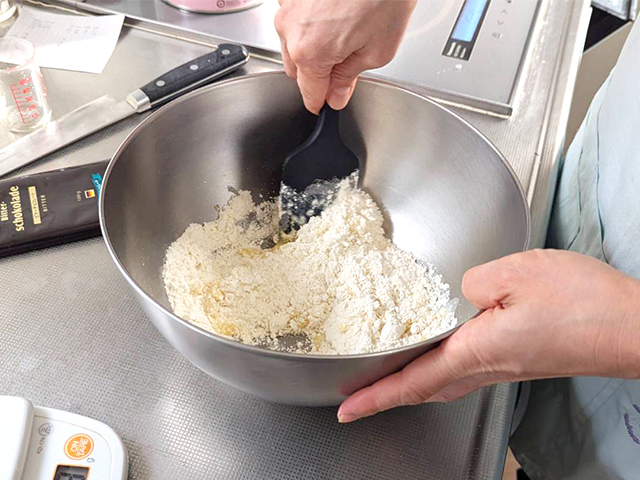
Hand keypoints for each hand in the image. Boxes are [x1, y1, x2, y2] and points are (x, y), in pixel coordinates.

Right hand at [274, 0, 416, 112]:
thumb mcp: (377, 50)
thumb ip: (349, 77)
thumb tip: (337, 95)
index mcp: (310, 52)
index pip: (309, 93)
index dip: (321, 101)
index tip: (326, 102)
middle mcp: (290, 29)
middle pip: (297, 70)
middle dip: (317, 73)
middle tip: (345, 64)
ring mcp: (287, 6)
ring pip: (292, 44)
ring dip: (312, 47)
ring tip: (345, 31)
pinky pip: (295, 19)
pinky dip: (310, 23)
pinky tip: (335, 14)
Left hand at [337, 249, 639, 422]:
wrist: (633, 326)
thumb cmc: (583, 304)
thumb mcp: (517, 273)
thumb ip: (473, 282)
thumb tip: (461, 294)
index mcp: (477, 350)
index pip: (412, 380)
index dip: (375, 396)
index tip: (347, 409)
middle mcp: (488, 367)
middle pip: (424, 389)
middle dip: (387, 396)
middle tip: (359, 398)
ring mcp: (506, 366)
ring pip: (444, 382)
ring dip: (411, 384)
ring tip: (388, 379)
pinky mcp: (522, 358)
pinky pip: (466, 370)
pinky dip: (439, 370)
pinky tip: (440, 356)